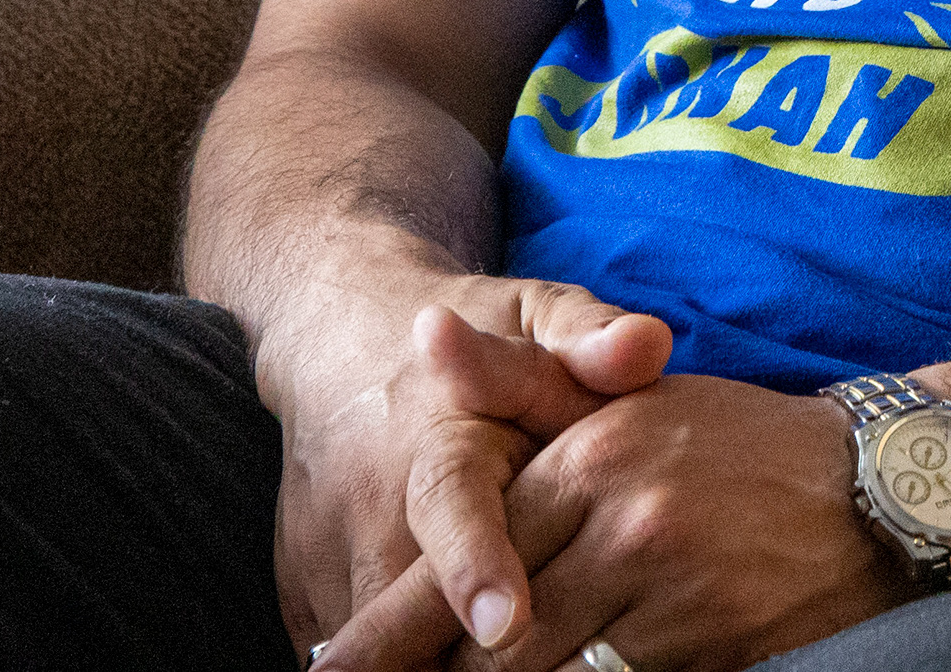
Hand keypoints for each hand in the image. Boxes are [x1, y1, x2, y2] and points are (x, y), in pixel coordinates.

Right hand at [270, 274, 673, 653]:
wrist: (344, 342)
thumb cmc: (480, 338)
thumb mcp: (541, 314)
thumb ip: (591, 337)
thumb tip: (647, 346)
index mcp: (442, 437)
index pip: (451, 505)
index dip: (476, 563)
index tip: (508, 622)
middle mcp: (373, 504)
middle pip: (407, 602)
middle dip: (456, 652)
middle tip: (543, 670)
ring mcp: (328, 557)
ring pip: (378, 639)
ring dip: (431, 665)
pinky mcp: (303, 596)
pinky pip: (357, 649)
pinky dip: (403, 667)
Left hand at [313, 372, 903, 671]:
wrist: (878, 487)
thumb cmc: (731, 444)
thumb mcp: (624, 399)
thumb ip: (515, 378)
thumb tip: (422, 333)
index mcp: (593, 459)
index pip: (464, 566)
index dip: (390, 636)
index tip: (328, 668)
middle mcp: (629, 525)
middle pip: (492, 645)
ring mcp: (677, 594)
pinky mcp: (717, 650)